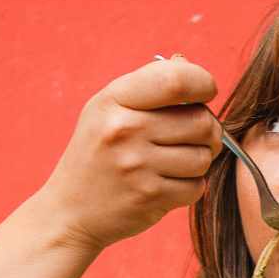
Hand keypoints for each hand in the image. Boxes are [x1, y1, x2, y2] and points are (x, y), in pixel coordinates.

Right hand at [38, 54, 223, 251]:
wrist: (69, 212)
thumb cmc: (98, 154)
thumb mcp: (107, 110)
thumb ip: (148, 86)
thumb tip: (188, 65)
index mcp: (114, 99)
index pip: (177, 80)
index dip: (203, 83)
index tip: (205, 93)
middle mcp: (124, 129)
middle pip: (201, 121)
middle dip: (209, 130)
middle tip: (198, 137)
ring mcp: (136, 165)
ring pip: (203, 157)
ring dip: (201, 160)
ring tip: (180, 162)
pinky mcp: (149, 196)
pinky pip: (197, 186)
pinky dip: (191, 187)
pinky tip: (170, 184)